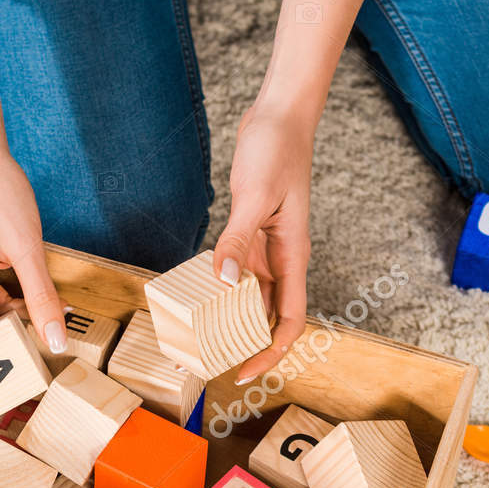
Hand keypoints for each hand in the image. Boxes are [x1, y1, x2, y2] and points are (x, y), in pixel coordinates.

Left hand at [212, 102, 314, 383]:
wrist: (279, 115)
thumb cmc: (277, 150)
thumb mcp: (255, 196)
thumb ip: (237, 239)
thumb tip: (224, 280)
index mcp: (293, 255)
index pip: (288, 320)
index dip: (270, 352)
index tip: (245, 372)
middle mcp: (282, 258)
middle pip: (267, 316)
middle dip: (243, 343)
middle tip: (207, 363)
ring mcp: (265, 246)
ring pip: (249, 296)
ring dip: (228, 318)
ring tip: (197, 339)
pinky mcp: (249, 232)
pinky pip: (235, 270)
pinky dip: (218, 285)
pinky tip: (195, 295)